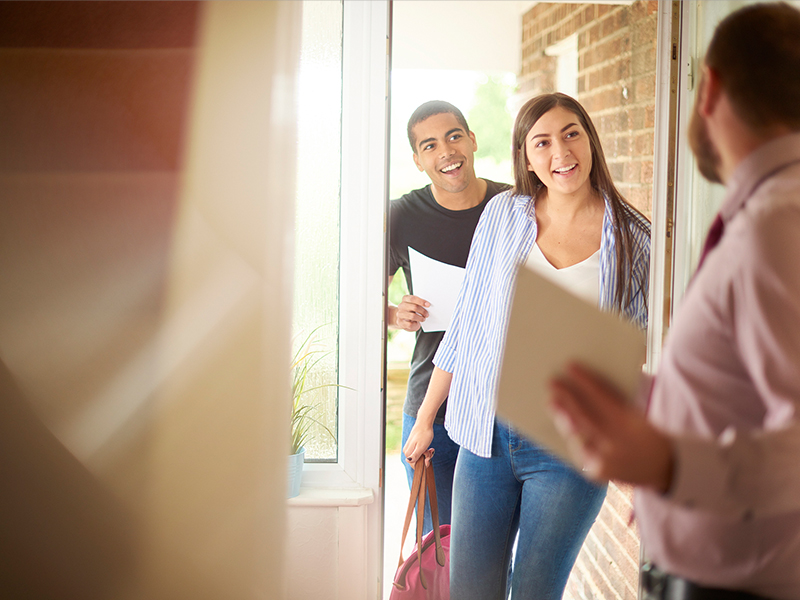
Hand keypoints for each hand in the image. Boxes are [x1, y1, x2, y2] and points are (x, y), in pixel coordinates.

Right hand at [393, 295, 429, 331]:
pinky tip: (416, 323)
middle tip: (427, 314)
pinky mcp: (400, 323)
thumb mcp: (414, 305)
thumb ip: (418, 303)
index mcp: (405, 299)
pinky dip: (415, 324)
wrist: (403, 320)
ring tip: (423, 319)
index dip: (421, 301)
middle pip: (414, 307)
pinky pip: (410, 324)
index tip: (428, 305)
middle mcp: (401, 306)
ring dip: (420, 318)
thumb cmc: (411, 311)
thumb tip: (427, 305)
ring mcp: (400, 314)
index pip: (412, 298)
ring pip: (412, 316)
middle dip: (422, 311)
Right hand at [403, 422, 433, 466]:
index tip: (428, 458)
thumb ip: (415, 455)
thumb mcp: (421, 447)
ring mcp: (410, 447)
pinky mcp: (413, 444)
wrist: (424, 423)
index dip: (423, 464)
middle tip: (430, 451)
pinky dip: (425, 450)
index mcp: (408, 453)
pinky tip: (429, 448)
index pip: (414, 465)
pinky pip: (419, 451)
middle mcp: (407, 451)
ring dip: (426, 454)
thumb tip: (408, 461)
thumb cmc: (424, 434)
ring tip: (431, 449)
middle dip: (425, 458)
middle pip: (417, 461)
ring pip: (419, 456)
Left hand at [548, 363, 673, 492]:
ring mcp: (606, 460)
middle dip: (567, 398)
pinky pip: (578, 452)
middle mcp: (617, 443)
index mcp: (631, 423)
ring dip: (562, 418)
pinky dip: (570, 437)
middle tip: (552, 382)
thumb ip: (617, 399)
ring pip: (577, 435)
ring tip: (552, 403)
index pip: (603, 397)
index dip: (585, 381)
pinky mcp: (597, 473)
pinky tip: (562, 424)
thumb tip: (589, 380)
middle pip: (585, 416)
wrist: (665, 469)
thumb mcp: (639, 414)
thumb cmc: (646, 433)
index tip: (570, 366)